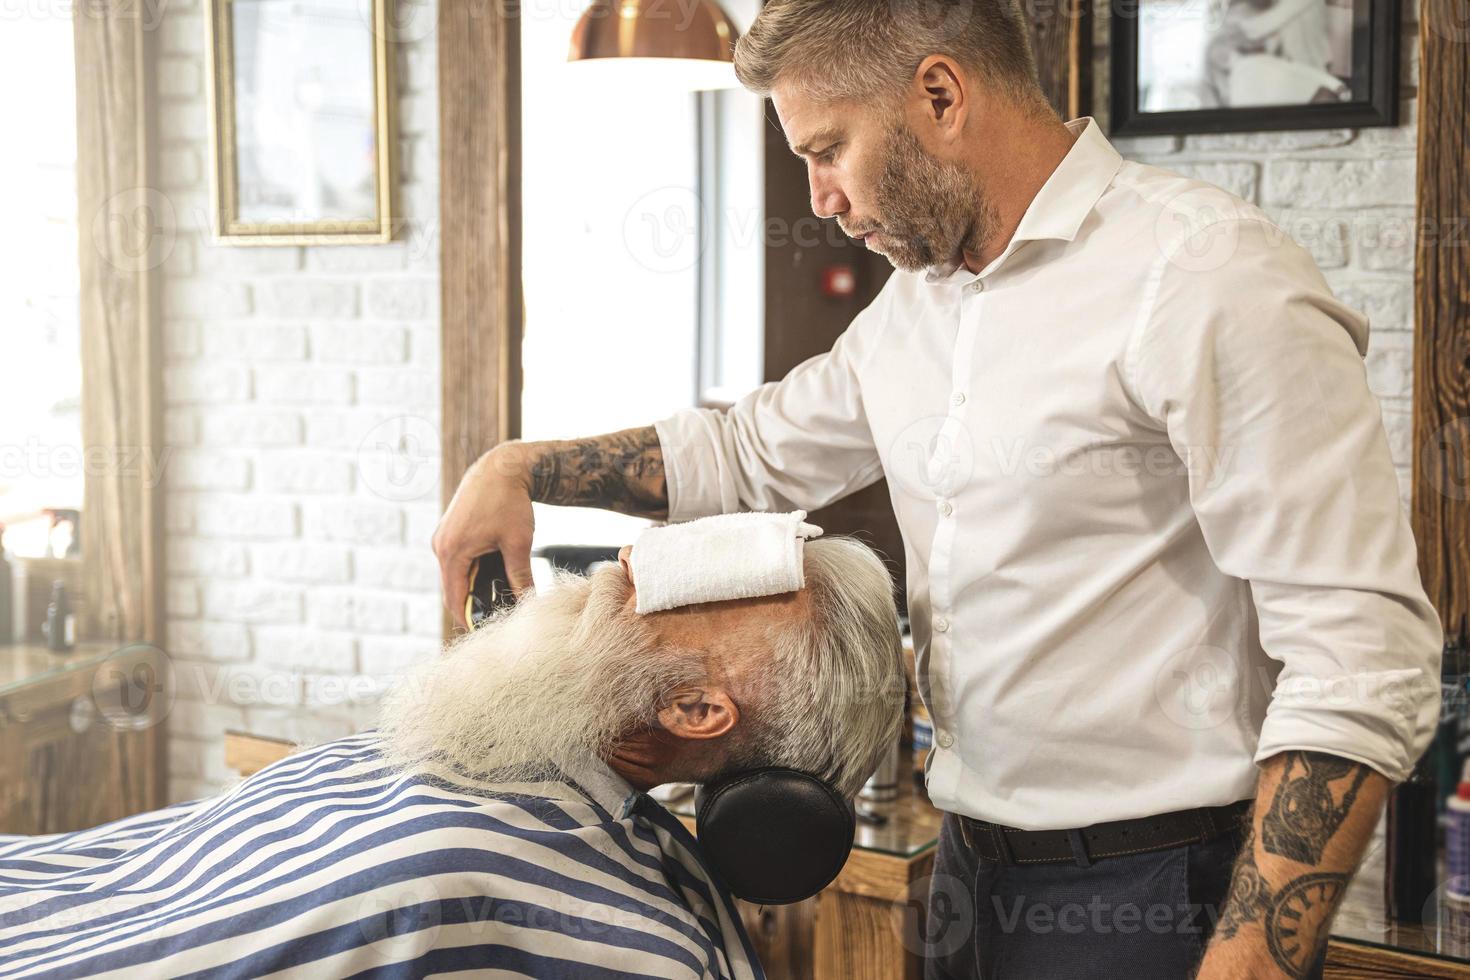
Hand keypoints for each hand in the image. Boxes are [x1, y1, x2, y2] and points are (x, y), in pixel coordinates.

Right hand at [432, 443, 537, 627]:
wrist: (501, 467)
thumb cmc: (509, 502)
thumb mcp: (518, 543)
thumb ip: (519, 576)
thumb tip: (528, 603)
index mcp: (452, 551)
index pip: (455, 599)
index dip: (470, 620)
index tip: (486, 635)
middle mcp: (441, 546)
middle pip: (453, 590)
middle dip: (473, 606)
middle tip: (497, 621)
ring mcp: (443, 539)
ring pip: (457, 576)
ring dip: (474, 589)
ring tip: (499, 600)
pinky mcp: (450, 532)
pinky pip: (458, 562)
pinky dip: (473, 573)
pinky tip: (495, 579)